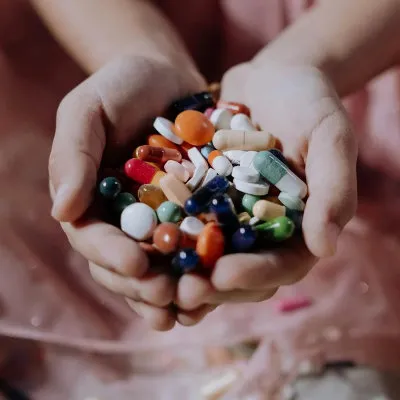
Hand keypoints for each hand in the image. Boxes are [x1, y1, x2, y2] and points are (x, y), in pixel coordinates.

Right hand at [49, 54, 207, 329]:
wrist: (165, 78)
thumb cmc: (121, 88)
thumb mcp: (87, 110)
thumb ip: (73, 156)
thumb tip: (61, 210)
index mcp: (92, 202)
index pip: (94, 239)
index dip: (112, 256)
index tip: (135, 266)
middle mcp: (124, 220)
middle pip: (128, 266)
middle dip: (145, 286)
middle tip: (167, 297)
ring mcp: (160, 222)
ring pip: (162, 269)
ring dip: (176, 294)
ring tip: (194, 309)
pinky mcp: (194, 216)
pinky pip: (196, 251)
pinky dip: (204, 274)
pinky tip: (217, 292)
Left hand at [174, 61, 357, 318]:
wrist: (273, 77)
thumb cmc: (310, 103)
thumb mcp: (329, 137)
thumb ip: (334, 189)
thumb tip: (326, 248)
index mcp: (298, 227)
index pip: (280, 265)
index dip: (253, 275)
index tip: (223, 276)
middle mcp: (261, 229)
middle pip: (238, 271)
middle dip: (209, 285)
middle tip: (179, 293)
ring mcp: (229, 216)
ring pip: (205, 255)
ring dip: (180, 270)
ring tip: (151, 276)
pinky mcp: (203, 198)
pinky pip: (181, 221)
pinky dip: (163, 233)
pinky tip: (138, 241)